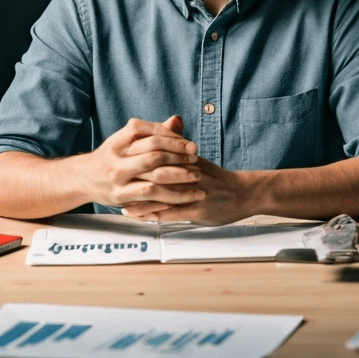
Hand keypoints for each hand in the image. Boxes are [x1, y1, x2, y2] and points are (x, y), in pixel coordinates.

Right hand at [76, 115, 203, 208]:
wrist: (83, 178)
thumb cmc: (112, 156)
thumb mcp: (126, 141)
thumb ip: (151, 132)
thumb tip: (177, 119)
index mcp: (119, 139)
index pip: (151, 133)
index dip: (174, 138)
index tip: (190, 144)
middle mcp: (117, 158)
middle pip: (155, 154)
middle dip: (179, 157)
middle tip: (196, 159)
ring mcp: (118, 178)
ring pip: (155, 177)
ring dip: (180, 177)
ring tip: (196, 177)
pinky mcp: (121, 197)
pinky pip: (151, 196)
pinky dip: (169, 196)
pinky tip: (184, 196)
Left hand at [121, 156, 256, 225]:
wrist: (244, 192)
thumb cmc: (218, 178)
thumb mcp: (198, 161)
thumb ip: (179, 150)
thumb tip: (160, 138)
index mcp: (187, 161)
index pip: (158, 158)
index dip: (137, 164)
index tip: (121, 168)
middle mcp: (188, 175)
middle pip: (154, 176)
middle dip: (133, 183)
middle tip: (114, 189)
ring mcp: (193, 193)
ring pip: (160, 196)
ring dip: (139, 202)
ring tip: (122, 206)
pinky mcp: (198, 210)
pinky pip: (172, 213)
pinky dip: (154, 215)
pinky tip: (142, 218)